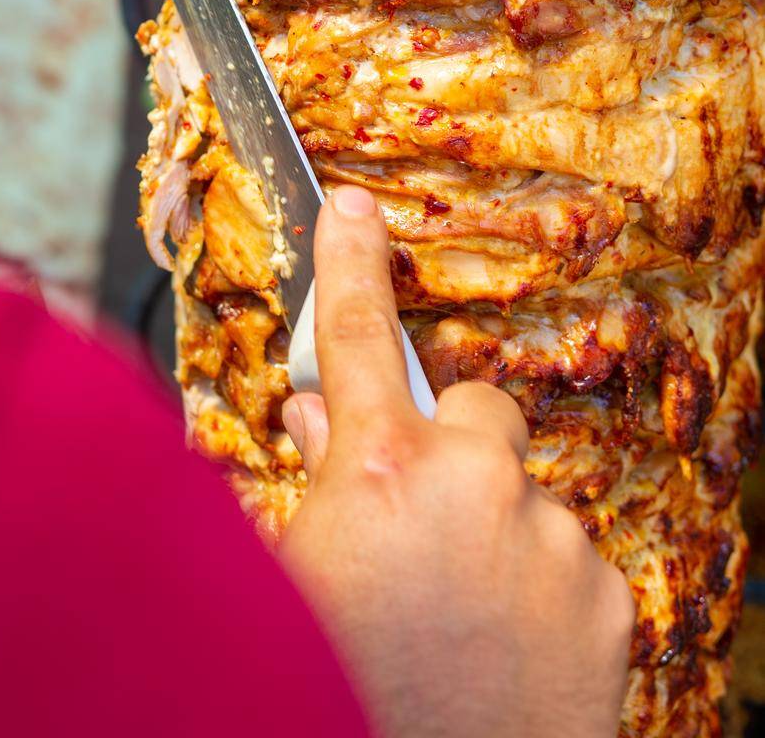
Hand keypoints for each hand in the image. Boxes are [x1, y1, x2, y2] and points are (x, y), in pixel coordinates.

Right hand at [279, 185, 633, 737]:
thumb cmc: (335, 687)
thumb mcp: (286, 580)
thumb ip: (303, 480)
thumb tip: (315, 415)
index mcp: (378, 471)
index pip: (358, 334)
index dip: (349, 262)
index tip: (351, 208)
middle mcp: (474, 486)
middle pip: (474, 411)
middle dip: (450, 450)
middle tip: (419, 522)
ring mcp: (551, 540)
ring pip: (523, 493)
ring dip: (495, 530)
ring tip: (459, 612)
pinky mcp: (607, 599)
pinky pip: (571, 559)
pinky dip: (542, 591)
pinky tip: (506, 647)